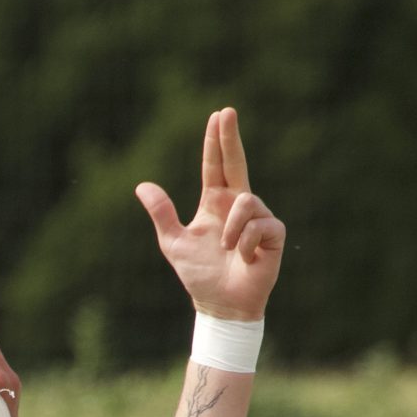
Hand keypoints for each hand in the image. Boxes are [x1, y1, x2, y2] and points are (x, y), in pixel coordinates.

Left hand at [135, 106, 284, 321]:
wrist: (222, 305)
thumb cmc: (200, 275)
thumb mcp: (174, 242)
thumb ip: (162, 213)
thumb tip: (142, 185)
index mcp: (215, 203)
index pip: (215, 166)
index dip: (216, 142)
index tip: (218, 115)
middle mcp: (238, 204)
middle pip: (237, 163)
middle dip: (231, 137)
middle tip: (228, 111)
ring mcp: (259, 218)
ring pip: (246, 202)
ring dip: (231, 228)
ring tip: (227, 249)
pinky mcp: (274, 234)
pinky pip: (258, 225)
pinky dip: (245, 243)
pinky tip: (245, 258)